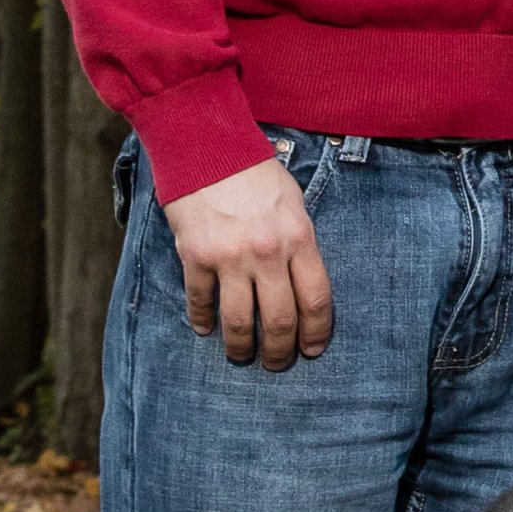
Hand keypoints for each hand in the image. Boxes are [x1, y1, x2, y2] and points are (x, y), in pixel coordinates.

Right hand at [165, 157, 335, 368]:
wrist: (207, 147)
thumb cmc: (255, 174)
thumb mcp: (293, 204)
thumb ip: (299, 245)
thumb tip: (300, 288)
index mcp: (299, 238)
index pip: (316, 300)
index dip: (316, 333)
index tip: (311, 350)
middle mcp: (267, 253)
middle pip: (280, 321)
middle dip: (280, 352)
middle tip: (277, 364)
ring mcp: (230, 257)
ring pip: (239, 322)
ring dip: (242, 348)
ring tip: (242, 357)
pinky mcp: (196, 256)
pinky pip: (201, 301)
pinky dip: (203, 320)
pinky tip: (205, 329)